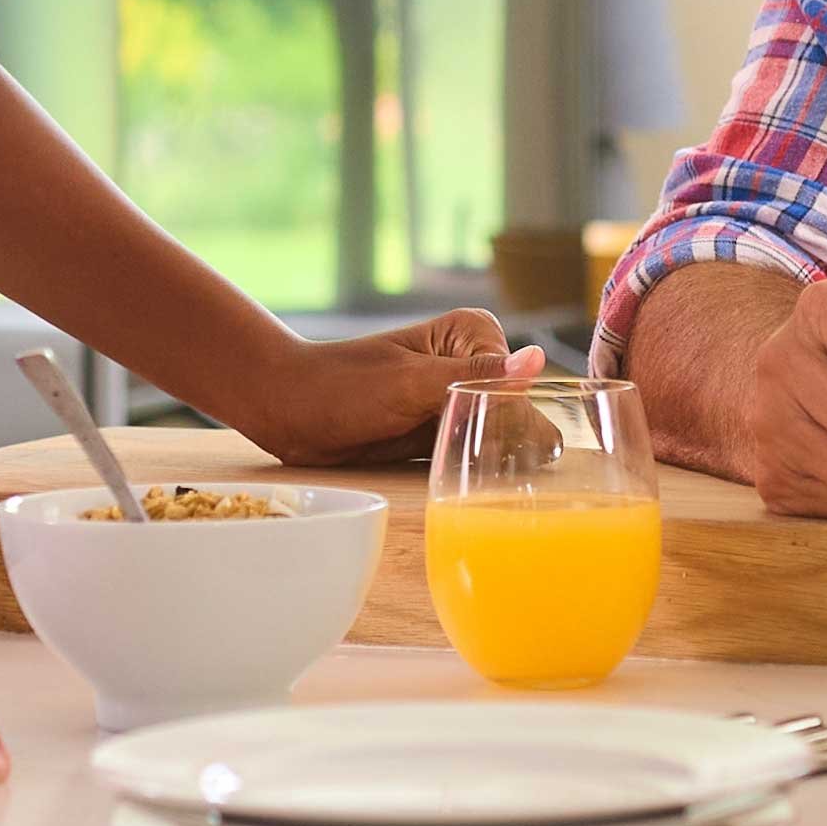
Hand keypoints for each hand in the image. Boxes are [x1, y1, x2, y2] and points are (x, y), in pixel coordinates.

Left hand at [220, 307, 514, 466]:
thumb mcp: (411, 383)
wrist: (288, 411)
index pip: (519, 385)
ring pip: (501, 438)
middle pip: (517, 413)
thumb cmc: (343, 387)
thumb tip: (538, 360)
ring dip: (495, 462)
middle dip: (508, 444)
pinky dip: (475, 472)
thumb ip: (475, 378)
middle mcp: (473, 363)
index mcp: (473, 334)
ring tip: (476, 486)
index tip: (482, 444)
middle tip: (479, 472)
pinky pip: (475, 455)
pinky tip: (471, 491)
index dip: (509, 419)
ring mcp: (458, 400)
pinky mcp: (441, 431)